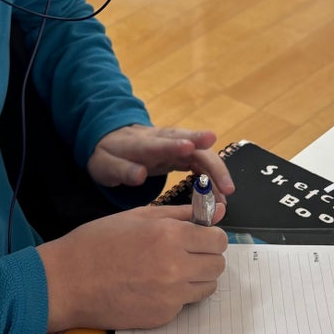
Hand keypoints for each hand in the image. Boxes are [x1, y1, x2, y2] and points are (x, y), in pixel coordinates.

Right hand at [38, 205, 227, 330]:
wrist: (67, 281)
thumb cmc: (97, 243)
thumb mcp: (138, 216)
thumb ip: (182, 213)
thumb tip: (218, 210)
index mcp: (170, 235)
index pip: (218, 239)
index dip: (210, 236)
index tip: (199, 237)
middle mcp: (176, 266)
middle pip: (218, 264)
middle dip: (206, 257)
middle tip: (184, 253)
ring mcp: (170, 295)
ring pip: (207, 286)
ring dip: (196, 277)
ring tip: (167, 270)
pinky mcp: (162, 316)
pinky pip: (185, 304)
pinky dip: (176, 295)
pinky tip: (151, 286)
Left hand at [88, 125, 233, 197]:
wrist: (113, 140)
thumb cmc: (108, 156)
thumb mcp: (105, 165)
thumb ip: (121, 170)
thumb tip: (140, 175)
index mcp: (140, 143)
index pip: (159, 143)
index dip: (174, 145)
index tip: (191, 147)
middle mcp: (163, 139)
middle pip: (192, 146)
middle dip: (211, 162)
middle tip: (226, 185)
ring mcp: (175, 144)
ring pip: (202, 154)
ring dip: (217, 172)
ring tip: (228, 194)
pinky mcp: (182, 152)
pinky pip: (201, 162)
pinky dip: (212, 176)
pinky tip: (221, 192)